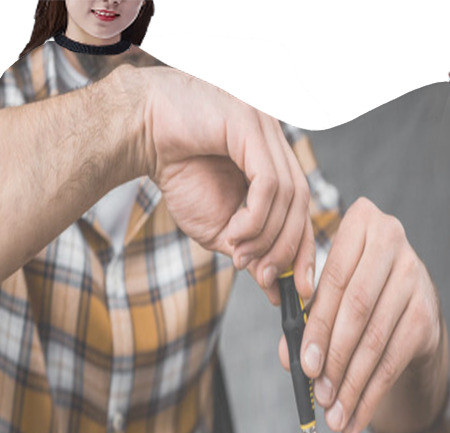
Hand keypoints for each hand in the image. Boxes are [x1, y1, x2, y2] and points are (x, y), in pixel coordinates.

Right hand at [135, 67, 314, 304]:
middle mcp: (277, 142)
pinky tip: (234, 233)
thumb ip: (249, 251)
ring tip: (239, 255)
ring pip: (288, 196)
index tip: (302, 289)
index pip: (303, 208)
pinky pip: (268, 184)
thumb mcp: (218, 229)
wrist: (143, 138)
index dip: (306, 249)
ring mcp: (267, 129)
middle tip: (266, 279)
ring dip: (265, 237)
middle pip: (301, 204)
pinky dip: (256, 219)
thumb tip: (273, 287)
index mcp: (274, 163)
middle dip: (288, 249)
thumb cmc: (179, 177)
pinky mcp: (251, 125)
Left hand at [278, 197, 443, 432]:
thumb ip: (303, 319)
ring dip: (352, 384)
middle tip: (318, 394)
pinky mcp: (426, 312)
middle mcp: (392, 243)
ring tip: (334, 413)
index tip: (304, 366)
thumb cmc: (354, 286)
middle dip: (334, 359)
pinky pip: (394, 360)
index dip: (316, 328)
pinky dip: (372, 394)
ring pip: (376, 340)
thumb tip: (290, 358)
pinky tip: (356, 414)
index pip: (334, 283)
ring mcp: (414, 277)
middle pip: (357, 312)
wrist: (406, 294)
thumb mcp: (328, 292)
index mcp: (360, 225)